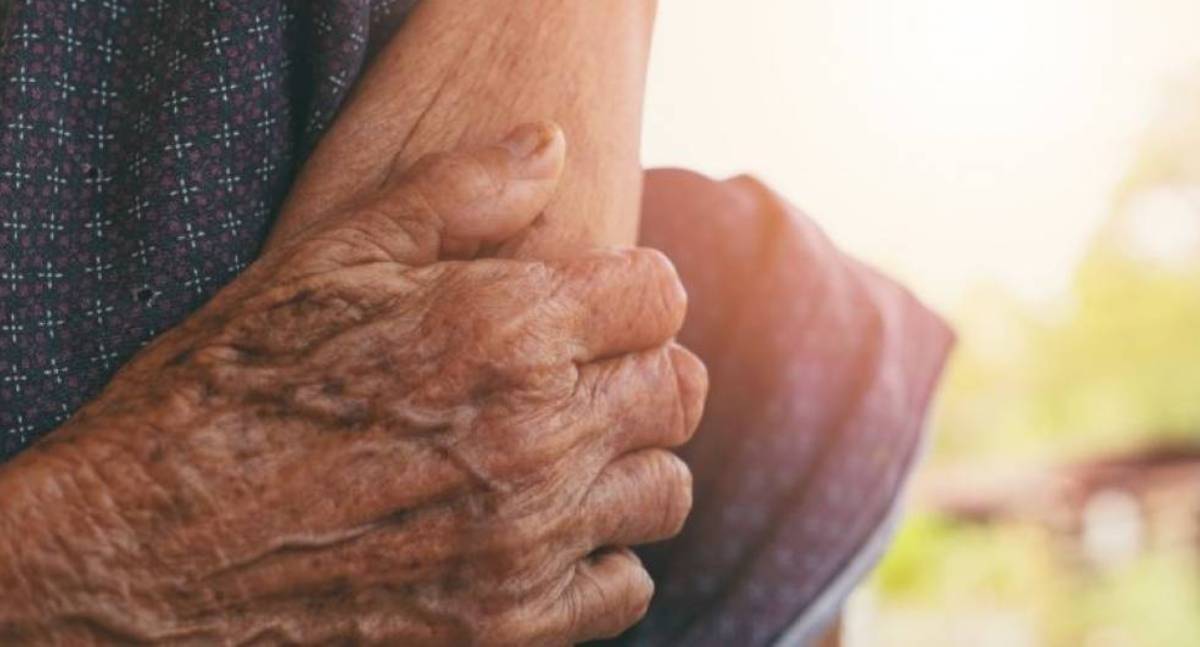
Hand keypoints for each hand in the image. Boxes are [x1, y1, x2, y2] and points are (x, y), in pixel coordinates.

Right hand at [0, 123, 706, 645]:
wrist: (142, 552)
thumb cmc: (225, 394)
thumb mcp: (327, 261)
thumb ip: (457, 195)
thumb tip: (550, 147)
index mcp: (503, 333)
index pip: (657, 296)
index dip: (629, 288)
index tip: (592, 300)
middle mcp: (534, 439)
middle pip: (674, 388)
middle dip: (636, 367)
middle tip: (577, 369)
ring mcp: (526, 544)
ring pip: (662, 487)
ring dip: (626, 460)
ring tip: (560, 449)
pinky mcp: (508, 627)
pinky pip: (624, 585)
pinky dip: (599, 553)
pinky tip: (541, 529)